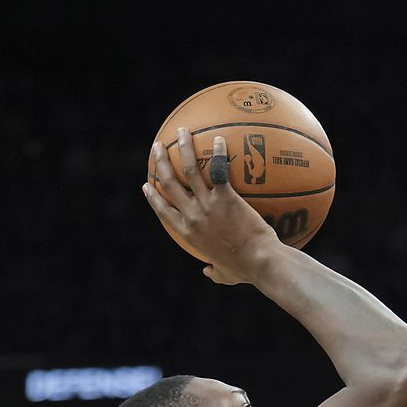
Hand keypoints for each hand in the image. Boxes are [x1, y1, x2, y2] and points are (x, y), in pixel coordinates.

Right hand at [144, 128, 281, 283]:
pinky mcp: (226, 198)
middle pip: (169, 183)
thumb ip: (214, 272)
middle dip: (160, 162)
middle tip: (158, 147)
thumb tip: (209, 273)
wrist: (260, 262)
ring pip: (188, 170)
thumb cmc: (245, 270)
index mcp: (188, 232)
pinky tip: (219, 139)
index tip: (147, 184)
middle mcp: (192, 215)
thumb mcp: (224, 274)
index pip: (162, 210)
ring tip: (181, 132)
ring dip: (182, 148)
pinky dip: (218, 152)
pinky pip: (219, 169)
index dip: (152, 196)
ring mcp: (207, 205)